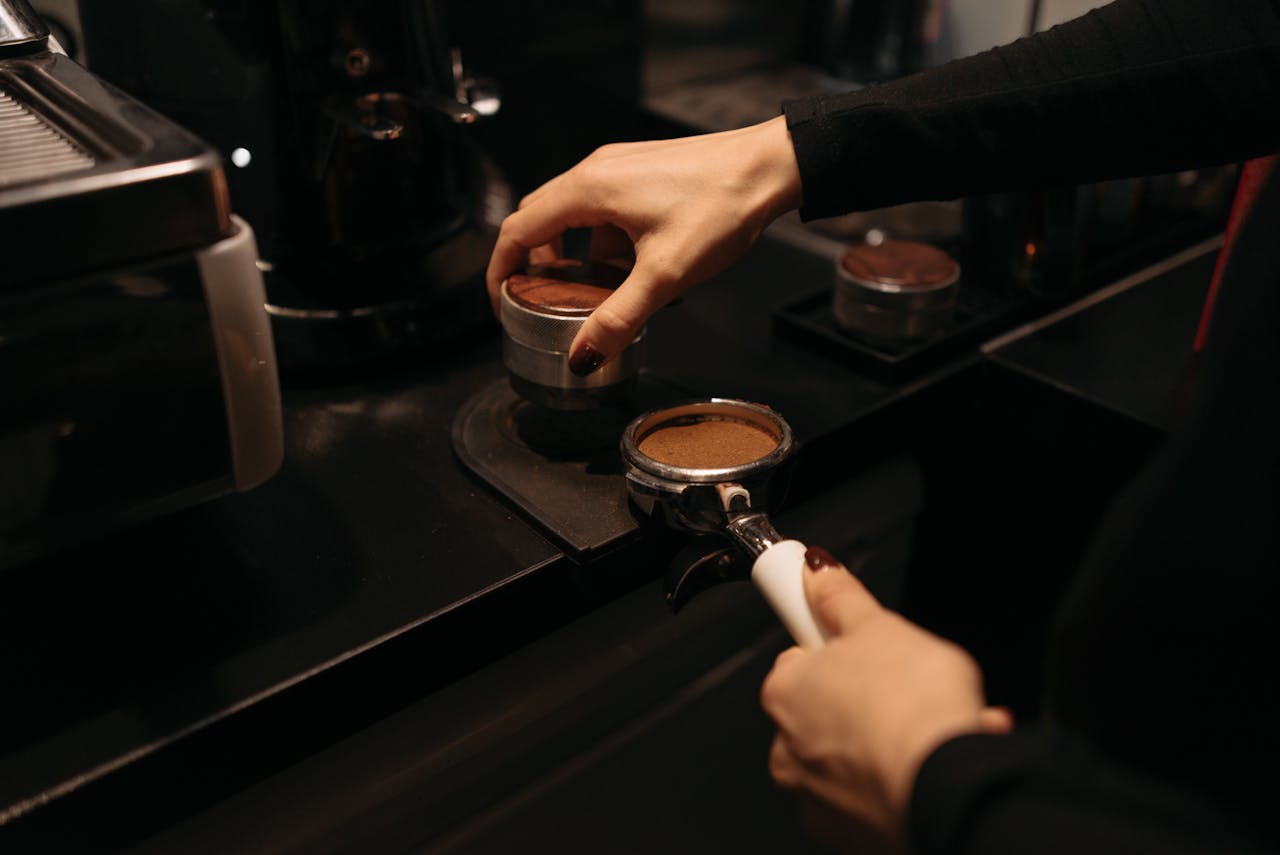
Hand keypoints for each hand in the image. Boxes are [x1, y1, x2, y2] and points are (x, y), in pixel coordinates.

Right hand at [485, 116, 802, 374]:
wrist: (771, 166)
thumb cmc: (722, 206)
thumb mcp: (665, 275)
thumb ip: (618, 317)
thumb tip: (582, 354)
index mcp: (588, 190)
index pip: (517, 230)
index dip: (500, 270)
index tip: (500, 302)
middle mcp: (596, 170)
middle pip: (539, 219)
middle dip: (534, 265)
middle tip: (539, 302)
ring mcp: (620, 168)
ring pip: (575, 216)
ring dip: (576, 256)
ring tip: (599, 294)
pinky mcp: (643, 173)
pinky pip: (605, 210)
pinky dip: (606, 243)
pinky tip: (638, 271)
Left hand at [760, 548, 1012, 848]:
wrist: (949, 788)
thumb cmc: (914, 709)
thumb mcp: (882, 626)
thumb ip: (841, 598)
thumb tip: (817, 569)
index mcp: (786, 692)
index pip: (798, 658)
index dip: (836, 650)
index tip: (857, 649)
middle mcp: (788, 749)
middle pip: (825, 710)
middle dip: (864, 700)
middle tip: (908, 689)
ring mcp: (816, 796)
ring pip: (850, 757)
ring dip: (886, 742)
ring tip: (931, 731)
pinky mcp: (850, 833)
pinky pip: (871, 798)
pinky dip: (898, 781)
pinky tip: (932, 764)